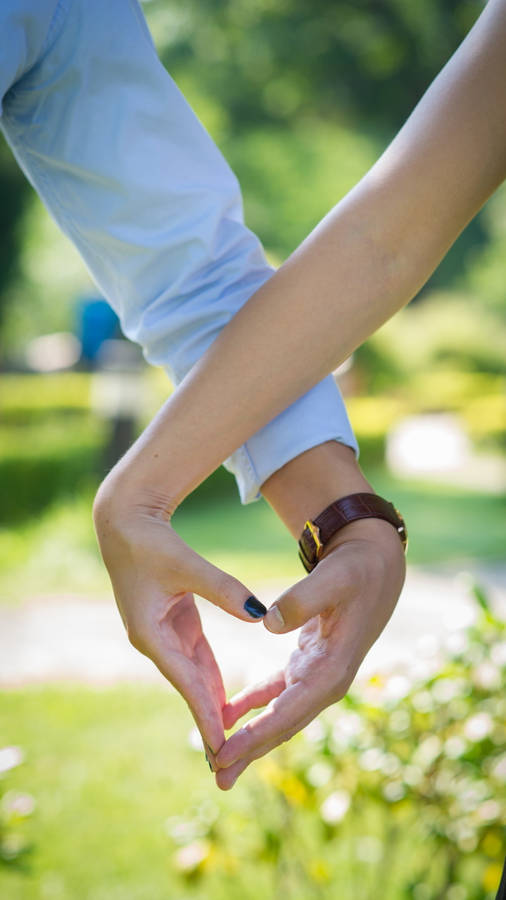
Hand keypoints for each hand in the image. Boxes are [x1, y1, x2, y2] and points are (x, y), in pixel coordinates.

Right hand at [93, 478, 265, 757]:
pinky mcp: (172, 621)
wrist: (126, 522)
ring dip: (210, 704)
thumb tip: (257, 615)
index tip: (221, 747)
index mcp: (150, 633)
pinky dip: (210, 677)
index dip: (205, 714)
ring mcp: (162, 633)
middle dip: (208, 721)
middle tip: (228, 760)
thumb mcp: (187, 565)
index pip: (186, 681)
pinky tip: (225, 700)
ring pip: (193, 675)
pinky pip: (196, 656)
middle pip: (188, 687)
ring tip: (230, 740)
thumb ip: (222, 589)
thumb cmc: (150, 542)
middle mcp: (153, 641)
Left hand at [214, 518, 405, 788]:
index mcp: (332, 669)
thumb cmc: (356, 571)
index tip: (225, 755)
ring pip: (278, 715)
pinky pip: (276, 692)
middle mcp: (326, 681)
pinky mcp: (308, 664)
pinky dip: (252, 704)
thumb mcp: (332, 579)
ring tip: (220, 763)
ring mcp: (317, 675)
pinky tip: (228, 716)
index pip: (288, 712)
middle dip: (250, 752)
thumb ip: (301, 600)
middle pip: (283, 725)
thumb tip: (267, 623)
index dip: (256, 736)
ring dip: (250, 738)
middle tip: (218, 778)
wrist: (376, 565)